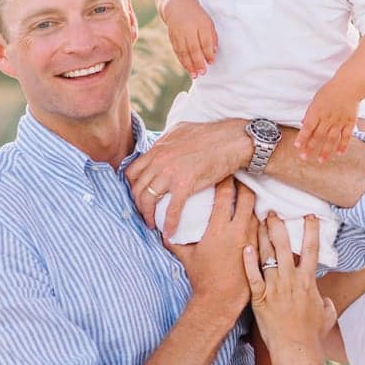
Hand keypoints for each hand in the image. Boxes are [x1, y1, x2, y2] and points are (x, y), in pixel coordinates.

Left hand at [126, 120, 250, 236]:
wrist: (232, 139)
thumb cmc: (211, 134)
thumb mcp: (180, 131)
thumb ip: (166, 141)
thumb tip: (162, 147)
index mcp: (157, 149)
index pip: (132, 172)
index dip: (132, 187)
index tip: (139, 196)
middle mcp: (159, 160)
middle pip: (137, 188)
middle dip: (137, 205)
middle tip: (144, 214)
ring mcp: (170, 172)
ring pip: (148, 199)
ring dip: (148, 215)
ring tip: (153, 224)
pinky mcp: (185, 184)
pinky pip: (172, 209)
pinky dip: (169, 223)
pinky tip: (169, 233)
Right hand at [165, 0, 217, 76]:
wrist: (176, 4)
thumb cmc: (196, 14)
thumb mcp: (208, 21)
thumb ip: (212, 36)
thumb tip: (214, 52)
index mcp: (200, 23)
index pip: (205, 40)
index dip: (208, 52)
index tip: (212, 62)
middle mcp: (188, 28)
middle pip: (193, 48)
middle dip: (198, 62)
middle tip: (203, 72)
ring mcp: (178, 33)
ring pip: (183, 51)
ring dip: (189, 65)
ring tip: (195, 75)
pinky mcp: (171, 37)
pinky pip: (177, 51)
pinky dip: (182, 60)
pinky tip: (187, 68)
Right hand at [168, 180, 256, 320]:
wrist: (221, 299)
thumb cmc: (202, 277)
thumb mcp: (186, 256)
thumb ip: (173, 240)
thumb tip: (161, 229)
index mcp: (219, 228)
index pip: (225, 194)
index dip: (225, 179)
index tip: (223, 171)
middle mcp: (238, 230)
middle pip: (247, 196)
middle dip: (244, 183)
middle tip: (240, 176)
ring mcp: (252, 238)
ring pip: (257, 209)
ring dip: (252, 200)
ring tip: (248, 190)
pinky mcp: (260, 247)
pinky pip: (262, 225)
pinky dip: (259, 216)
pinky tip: (257, 212)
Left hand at [243, 214, 336, 354]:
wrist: (296, 350)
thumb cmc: (312, 335)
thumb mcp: (327, 315)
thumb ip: (326, 303)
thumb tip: (325, 300)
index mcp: (308, 281)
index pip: (311, 249)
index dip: (311, 230)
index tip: (309, 215)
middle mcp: (291, 280)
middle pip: (284, 246)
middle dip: (278, 226)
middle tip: (272, 211)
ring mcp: (274, 288)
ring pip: (267, 256)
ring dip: (263, 237)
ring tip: (258, 221)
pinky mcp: (260, 298)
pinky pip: (253, 276)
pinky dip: (248, 262)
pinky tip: (245, 247)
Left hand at [294, 81, 360, 162]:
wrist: (349, 85)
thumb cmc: (330, 91)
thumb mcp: (316, 100)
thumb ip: (310, 113)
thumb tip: (303, 123)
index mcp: (317, 112)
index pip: (308, 127)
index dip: (302, 137)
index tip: (297, 146)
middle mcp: (327, 119)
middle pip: (318, 136)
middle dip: (310, 148)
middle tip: (304, 157)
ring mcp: (339, 122)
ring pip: (331, 139)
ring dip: (325, 151)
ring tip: (320, 160)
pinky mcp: (350, 122)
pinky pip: (346, 136)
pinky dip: (343, 145)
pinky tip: (339, 153)